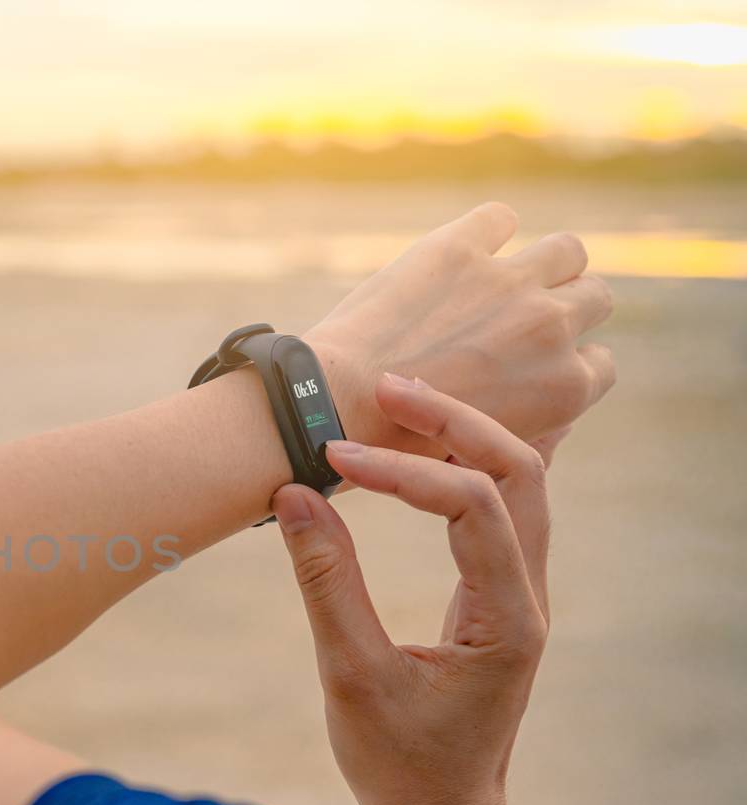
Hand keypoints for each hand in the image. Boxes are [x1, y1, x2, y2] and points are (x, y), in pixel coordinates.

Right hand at [270, 374, 574, 804]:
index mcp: (506, 620)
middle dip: (456, 421)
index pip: (472, 505)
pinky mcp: (499, 600)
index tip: (332, 459)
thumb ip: (325, 582)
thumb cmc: (398, 764)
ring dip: (465, 436)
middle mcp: (528, 598)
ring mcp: (520, 596)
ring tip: (398, 403)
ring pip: (520, 484)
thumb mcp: (349, 674)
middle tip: (385, 388)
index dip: (401, 471)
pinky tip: (424, 447)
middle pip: (521, 470)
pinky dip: (466, 467)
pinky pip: (502, 510)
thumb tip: (293, 494)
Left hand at [307, 202, 614, 453]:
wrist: (335, 408)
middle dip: (565, 306)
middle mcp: (552, 328)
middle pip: (594, 297)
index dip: (566, 361)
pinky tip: (458, 254)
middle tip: (519, 318)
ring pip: (567, 250)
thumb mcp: (486, 454)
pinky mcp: (460, 248)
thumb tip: (554, 415)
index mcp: (565, 389)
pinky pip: (498, 218)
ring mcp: (510, 282)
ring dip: (544, 261)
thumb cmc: (397, 446)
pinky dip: (486, 231)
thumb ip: (529, 428)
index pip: (600, 363)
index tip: (534, 364)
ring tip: (501, 278)